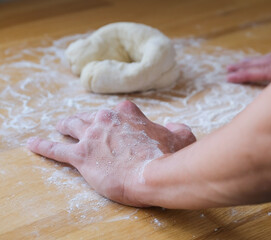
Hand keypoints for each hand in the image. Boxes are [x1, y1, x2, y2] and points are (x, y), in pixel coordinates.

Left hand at [27, 100, 195, 206]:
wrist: (155, 174)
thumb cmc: (169, 156)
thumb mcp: (182, 137)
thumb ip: (178, 129)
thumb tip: (175, 126)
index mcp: (129, 113)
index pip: (119, 110)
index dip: (117, 118)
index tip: (116, 124)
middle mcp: (107, 120)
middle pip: (90, 116)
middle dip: (85, 119)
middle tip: (79, 122)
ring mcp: (92, 137)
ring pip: (71, 126)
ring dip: (64, 125)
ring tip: (59, 125)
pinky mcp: (82, 156)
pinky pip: (57, 149)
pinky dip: (43, 146)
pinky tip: (33, 143)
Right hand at [227, 46, 270, 83]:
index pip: (263, 72)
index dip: (245, 75)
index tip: (229, 77)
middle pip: (263, 63)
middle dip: (244, 67)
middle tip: (227, 70)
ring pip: (268, 59)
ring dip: (251, 62)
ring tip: (236, 65)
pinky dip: (264, 60)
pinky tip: (257, 62)